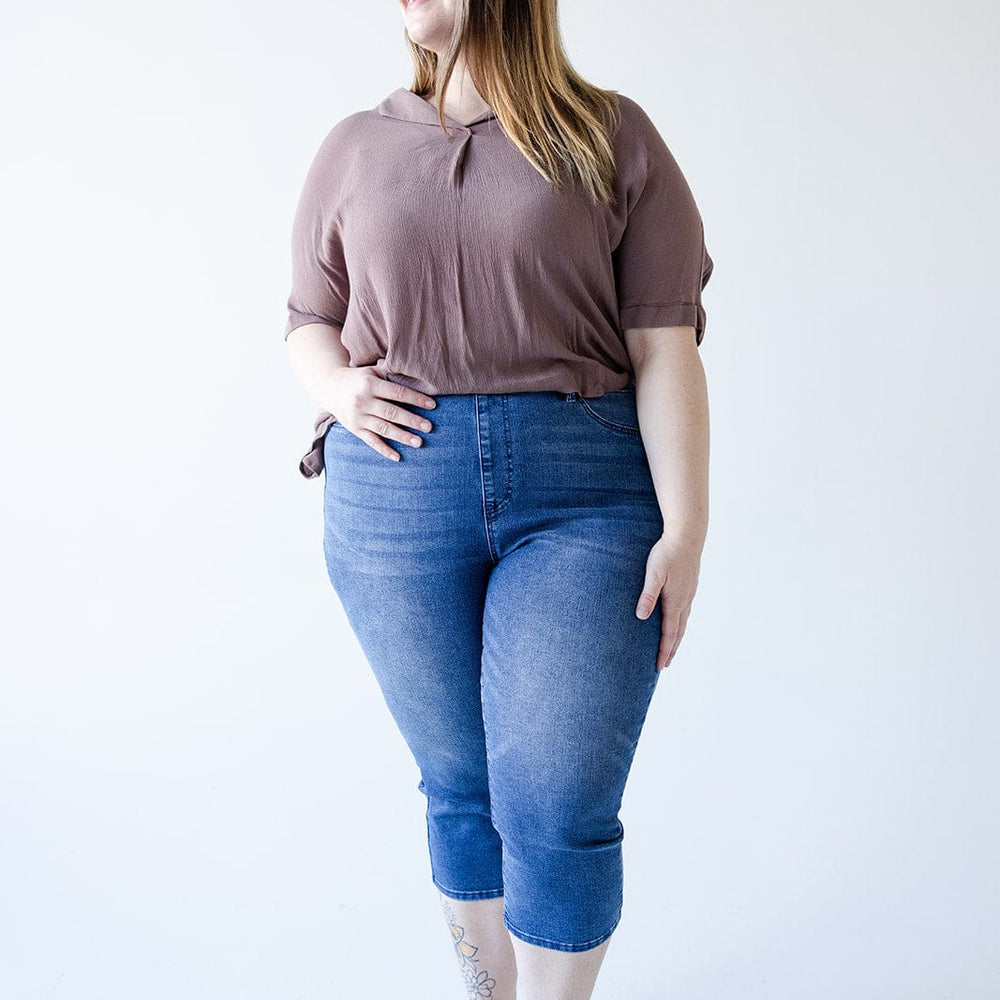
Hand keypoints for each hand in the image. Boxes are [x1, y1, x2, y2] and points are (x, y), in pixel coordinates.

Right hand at [320, 365, 436, 461]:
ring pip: (383, 429)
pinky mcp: (355, 429)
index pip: (397, 393)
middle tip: (429, 427)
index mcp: (370, 384)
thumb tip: (417, 376)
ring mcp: (358, 417)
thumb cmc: (358, 378)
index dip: (415, 399)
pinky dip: (384, 450)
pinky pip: (371, 441)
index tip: (432, 405)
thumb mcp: (371, 370)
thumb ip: (390, 373)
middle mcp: (363, 401)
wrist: (329, 387)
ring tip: (419, 442)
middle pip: (392, 413)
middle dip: (412, 421)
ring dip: (402, 436)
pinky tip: (397, 457)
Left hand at [635, 533, 702, 670]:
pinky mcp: (689, 585)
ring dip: (676, 637)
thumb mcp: (654, 574)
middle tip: (664, 664)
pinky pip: (684, 610)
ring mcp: (689, 593)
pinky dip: (679, 622)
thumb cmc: (667, 553)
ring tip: (670, 647)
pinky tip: (676, 619)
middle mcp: (685, 600)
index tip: (659, 666)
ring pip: (683, 621)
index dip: (664, 651)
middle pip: (678, 632)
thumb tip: (641, 617)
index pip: (669, 633)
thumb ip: (648, 595)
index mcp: (675, 601)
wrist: (687, 535)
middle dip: (671, 649)